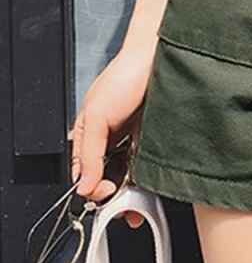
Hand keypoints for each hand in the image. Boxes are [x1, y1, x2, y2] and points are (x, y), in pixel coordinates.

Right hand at [67, 39, 156, 228]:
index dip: (93, 189)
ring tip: (140, 198)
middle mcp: (111, 139)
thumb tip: (84, 185)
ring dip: (135, 188)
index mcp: (89, 136)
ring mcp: (133, 138)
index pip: (85, 174)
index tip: (105, 196)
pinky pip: (149, 161)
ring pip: (130, 173)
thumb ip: (89, 152)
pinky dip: (150, 173)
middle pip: (109, 177)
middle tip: (126, 205)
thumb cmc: (123, 76)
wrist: (157, 58)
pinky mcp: (152, 136)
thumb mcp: (96, 115)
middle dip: (116, 195)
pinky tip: (152, 180)